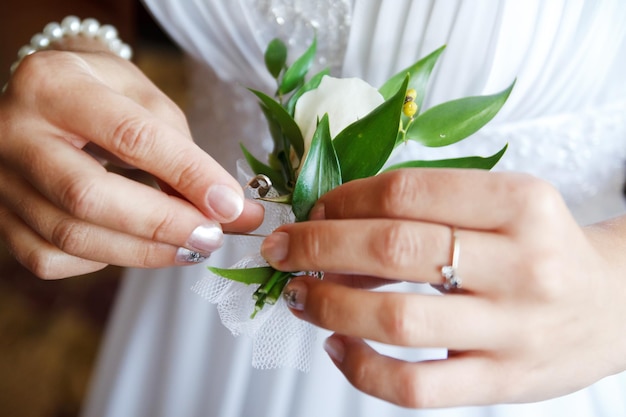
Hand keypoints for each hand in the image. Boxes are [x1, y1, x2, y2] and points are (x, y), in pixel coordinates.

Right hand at [0, 50, 262, 277]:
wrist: (46, 97)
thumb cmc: (105, 93)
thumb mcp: (146, 99)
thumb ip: (183, 152)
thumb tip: (228, 212)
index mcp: (53, 84)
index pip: (130, 136)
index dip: (188, 175)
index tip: (232, 204)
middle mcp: (13, 132)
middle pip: (89, 196)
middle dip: (162, 224)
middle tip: (212, 237)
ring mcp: (1, 179)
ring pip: (71, 236)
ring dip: (144, 252)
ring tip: (192, 247)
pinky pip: (52, 258)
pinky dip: (104, 259)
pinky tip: (135, 244)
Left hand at [261, 169, 625, 407]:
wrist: (613, 305)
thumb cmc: (542, 248)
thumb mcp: (505, 207)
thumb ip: (430, 208)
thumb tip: (334, 221)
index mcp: (521, 203)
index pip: (407, 192)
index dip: (344, 199)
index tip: (314, 209)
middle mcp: (521, 264)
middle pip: (393, 249)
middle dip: (317, 246)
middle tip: (283, 249)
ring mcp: (513, 331)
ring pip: (396, 319)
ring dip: (329, 304)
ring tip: (301, 295)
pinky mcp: (503, 383)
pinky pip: (416, 388)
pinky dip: (361, 370)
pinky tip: (338, 347)